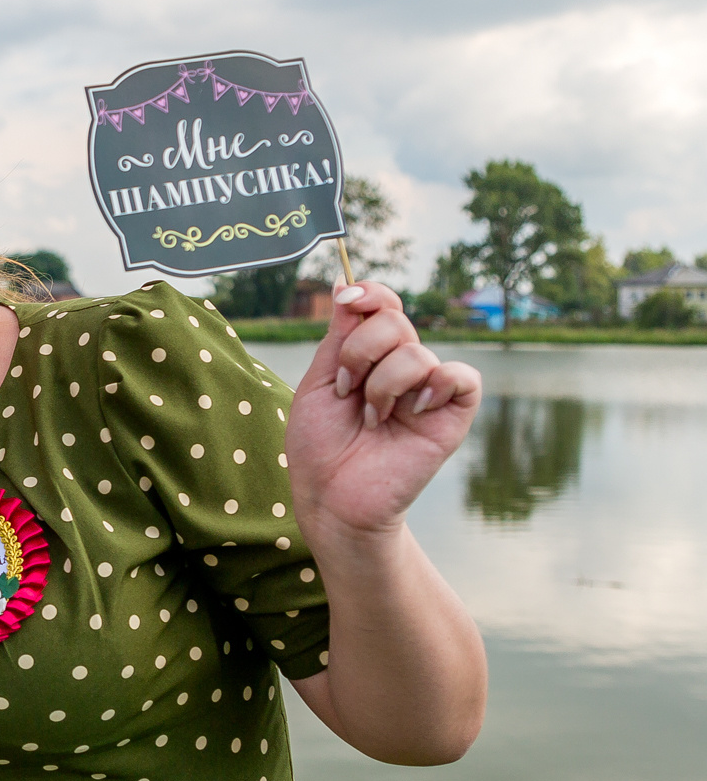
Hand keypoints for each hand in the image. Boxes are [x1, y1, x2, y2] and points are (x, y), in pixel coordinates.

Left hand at [285, 281, 481, 540]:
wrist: (331, 499)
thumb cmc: (320, 446)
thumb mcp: (319, 382)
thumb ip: (339, 335)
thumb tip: (346, 282)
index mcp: (370, 355)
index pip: (382, 305)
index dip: (369, 294)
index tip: (346, 300)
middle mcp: (402, 366)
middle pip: (394, 321)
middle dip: (359, 352)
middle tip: (345, 391)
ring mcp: (428, 389)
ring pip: (415, 352)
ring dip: (381, 386)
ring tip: (370, 419)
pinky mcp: (452, 415)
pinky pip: (460, 376)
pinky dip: (435, 385)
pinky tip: (410, 412)